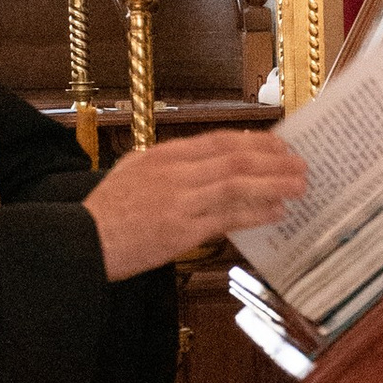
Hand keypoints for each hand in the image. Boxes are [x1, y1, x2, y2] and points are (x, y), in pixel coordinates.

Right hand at [86, 132, 308, 280]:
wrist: (80, 242)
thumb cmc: (105, 212)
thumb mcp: (132, 172)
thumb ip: (168, 166)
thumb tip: (204, 166)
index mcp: (163, 155)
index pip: (220, 141)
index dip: (255, 141)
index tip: (279, 143)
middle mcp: (175, 172)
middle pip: (236, 158)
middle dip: (274, 159)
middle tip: (301, 163)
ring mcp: (179, 200)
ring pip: (238, 184)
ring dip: (274, 183)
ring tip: (300, 186)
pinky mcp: (181, 230)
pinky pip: (227, 217)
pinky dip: (255, 213)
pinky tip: (277, 212)